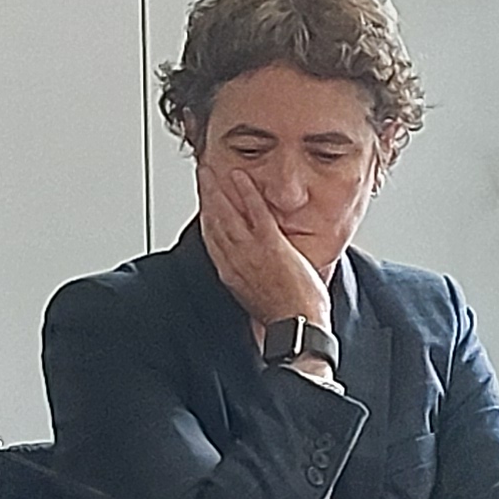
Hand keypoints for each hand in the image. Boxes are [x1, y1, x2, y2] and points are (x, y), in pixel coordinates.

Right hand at [195, 160, 327, 364]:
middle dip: (205, 195)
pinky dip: (246, 192)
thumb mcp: (258, 297)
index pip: (212, 237)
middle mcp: (235, 261)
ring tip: (211, 170)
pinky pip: (255, 213)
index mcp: (231, 273)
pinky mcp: (271, 246)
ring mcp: (251, 252)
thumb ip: (250, 279)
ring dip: (217, 188)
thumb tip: (251, 272)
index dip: (205, 214)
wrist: (298, 328)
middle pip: (213, 221)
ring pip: (227, 214)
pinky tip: (240, 176)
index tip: (203, 198)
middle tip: (201, 174)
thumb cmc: (286, 318)